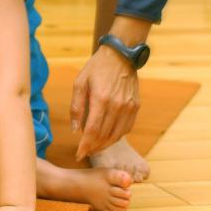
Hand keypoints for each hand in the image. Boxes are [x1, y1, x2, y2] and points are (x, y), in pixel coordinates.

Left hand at [70, 46, 139, 160]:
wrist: (120, 56)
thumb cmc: (96, 68)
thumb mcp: (80, 83)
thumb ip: (76, 107)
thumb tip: (75, 130)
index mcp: (100, 99)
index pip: (92, 130)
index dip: (85, 146)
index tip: (78, 155)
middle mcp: (117, 105)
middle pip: (104, 136)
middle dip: (93, 148)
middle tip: (84, 153)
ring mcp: (128, 107)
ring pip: (116, 136)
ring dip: (105, 145)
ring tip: (94, 148)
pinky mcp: (135, 107)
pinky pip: (126, 129)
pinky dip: (116, 137)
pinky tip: (107, 137)